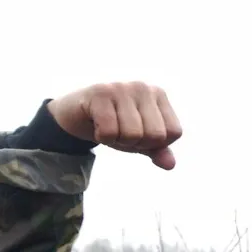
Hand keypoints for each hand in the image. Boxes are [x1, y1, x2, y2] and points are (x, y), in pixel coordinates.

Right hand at [47, 82, 182, 169]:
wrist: (77, 115)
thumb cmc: (116, 125)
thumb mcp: (141, 141)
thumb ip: (159, 151)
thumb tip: (170, 165)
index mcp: (159, 95)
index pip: (174, 133)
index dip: (155, 143)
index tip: (139, 133)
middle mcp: (143, 87)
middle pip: (156, 136)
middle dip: (137, 143)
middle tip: (122, 131)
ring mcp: (122, 87)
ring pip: (133, 135)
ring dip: (118, 140)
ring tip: (109, 126)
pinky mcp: (100, 92)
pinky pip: (110, 132)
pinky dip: (102, 137)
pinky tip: (97, 124)